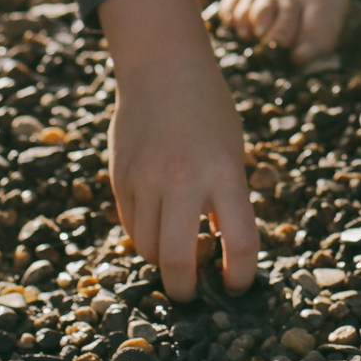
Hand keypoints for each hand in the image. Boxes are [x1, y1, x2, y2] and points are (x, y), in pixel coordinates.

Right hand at [100, 0, 260, 300]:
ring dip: (163, 262)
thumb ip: (226, 199)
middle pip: (177, 260)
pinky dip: (145, 236)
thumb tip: (218, 250)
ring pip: (148, 248)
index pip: (239, 243)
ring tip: (178, 252)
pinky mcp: (120, 178)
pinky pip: (131, 226)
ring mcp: (146, 180)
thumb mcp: (231, 152)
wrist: (162, 67)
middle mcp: (183, 180)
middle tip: (194, 293)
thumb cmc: (208, 110)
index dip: (240, 276)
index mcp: (224, 172)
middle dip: (186, 290)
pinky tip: (158, 225)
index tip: (236, 286)